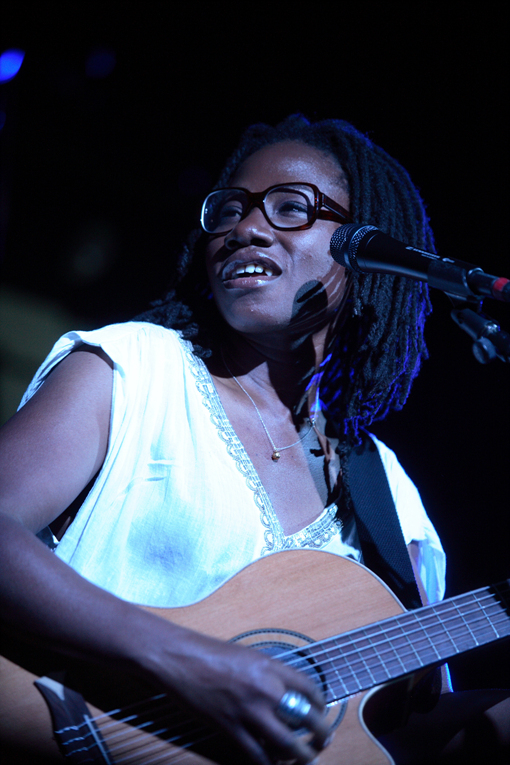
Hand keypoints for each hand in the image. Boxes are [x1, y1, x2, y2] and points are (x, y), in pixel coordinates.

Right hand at [142, 622, 329, 764]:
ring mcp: (248, 711)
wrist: (179, 658)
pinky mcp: (230, 728)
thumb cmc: (209, 652)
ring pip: (286, 743)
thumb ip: (267, 673)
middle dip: (320, 733)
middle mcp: (265, 689)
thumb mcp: (247, 655)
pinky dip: (268, 763)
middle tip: (324, 741)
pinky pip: (256, 754)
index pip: (308, 687)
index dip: (320, 703)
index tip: (321, 711)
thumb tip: (283, 691)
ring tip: (307, 759)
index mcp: (270, 666)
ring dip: (301, 755)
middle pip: (305, 718)